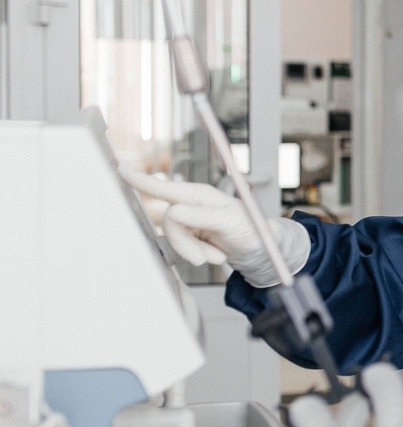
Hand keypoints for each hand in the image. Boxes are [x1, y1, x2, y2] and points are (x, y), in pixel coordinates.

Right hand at [119, 166, 309, 286]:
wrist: (259, 249)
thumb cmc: (250, 229)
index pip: (164, 188)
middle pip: (169, 224)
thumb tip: (173, 212)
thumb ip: (201, 217)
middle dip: (186, 244)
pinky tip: (214, 253)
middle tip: (206, 258)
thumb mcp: (229, 222)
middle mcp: (190, 205)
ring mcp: (189, 221)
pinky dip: (198, 255)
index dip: (140, 180)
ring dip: (196, 252)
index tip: (119, 168)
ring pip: (175, 240)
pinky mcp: (190, 236)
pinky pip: (182, 249)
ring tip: (217, 253)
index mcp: (198, 195)